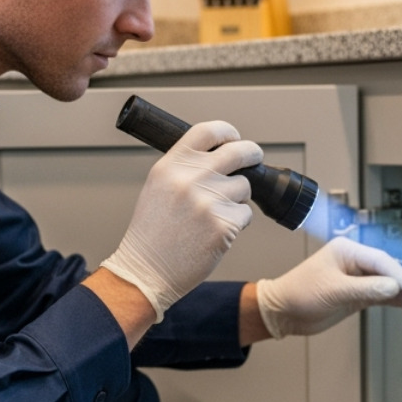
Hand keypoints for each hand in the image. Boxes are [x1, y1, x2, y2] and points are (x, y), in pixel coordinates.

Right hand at [101, 120, 260, 321]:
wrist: (147, 270)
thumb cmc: (152, 232)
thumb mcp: (159, 186)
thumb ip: (185, 167)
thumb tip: (220, 156)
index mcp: (172, 165)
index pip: (209, 132)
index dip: (227, 132)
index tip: (234, 138)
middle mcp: (192, 178)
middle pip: (239, 152)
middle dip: (253, 154)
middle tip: (254, 158)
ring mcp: (210, 201)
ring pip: (244, 187)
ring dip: (237, 199)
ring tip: (213, 215)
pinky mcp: (224, 224)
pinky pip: (245, 214)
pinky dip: (236, 223)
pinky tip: (214, 232)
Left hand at [255, 236, 401, 338]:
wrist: (282, 312)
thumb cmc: (299, 294)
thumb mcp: (333, 291)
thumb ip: (365, 289)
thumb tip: (393, 286)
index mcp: (347, 251)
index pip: (380, 261)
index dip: (398, 274)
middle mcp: (355, 262)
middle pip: (389, 270)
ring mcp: (357, 278)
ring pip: (388, 283)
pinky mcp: (357, 294)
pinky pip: (382, 294)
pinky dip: (397, 300)